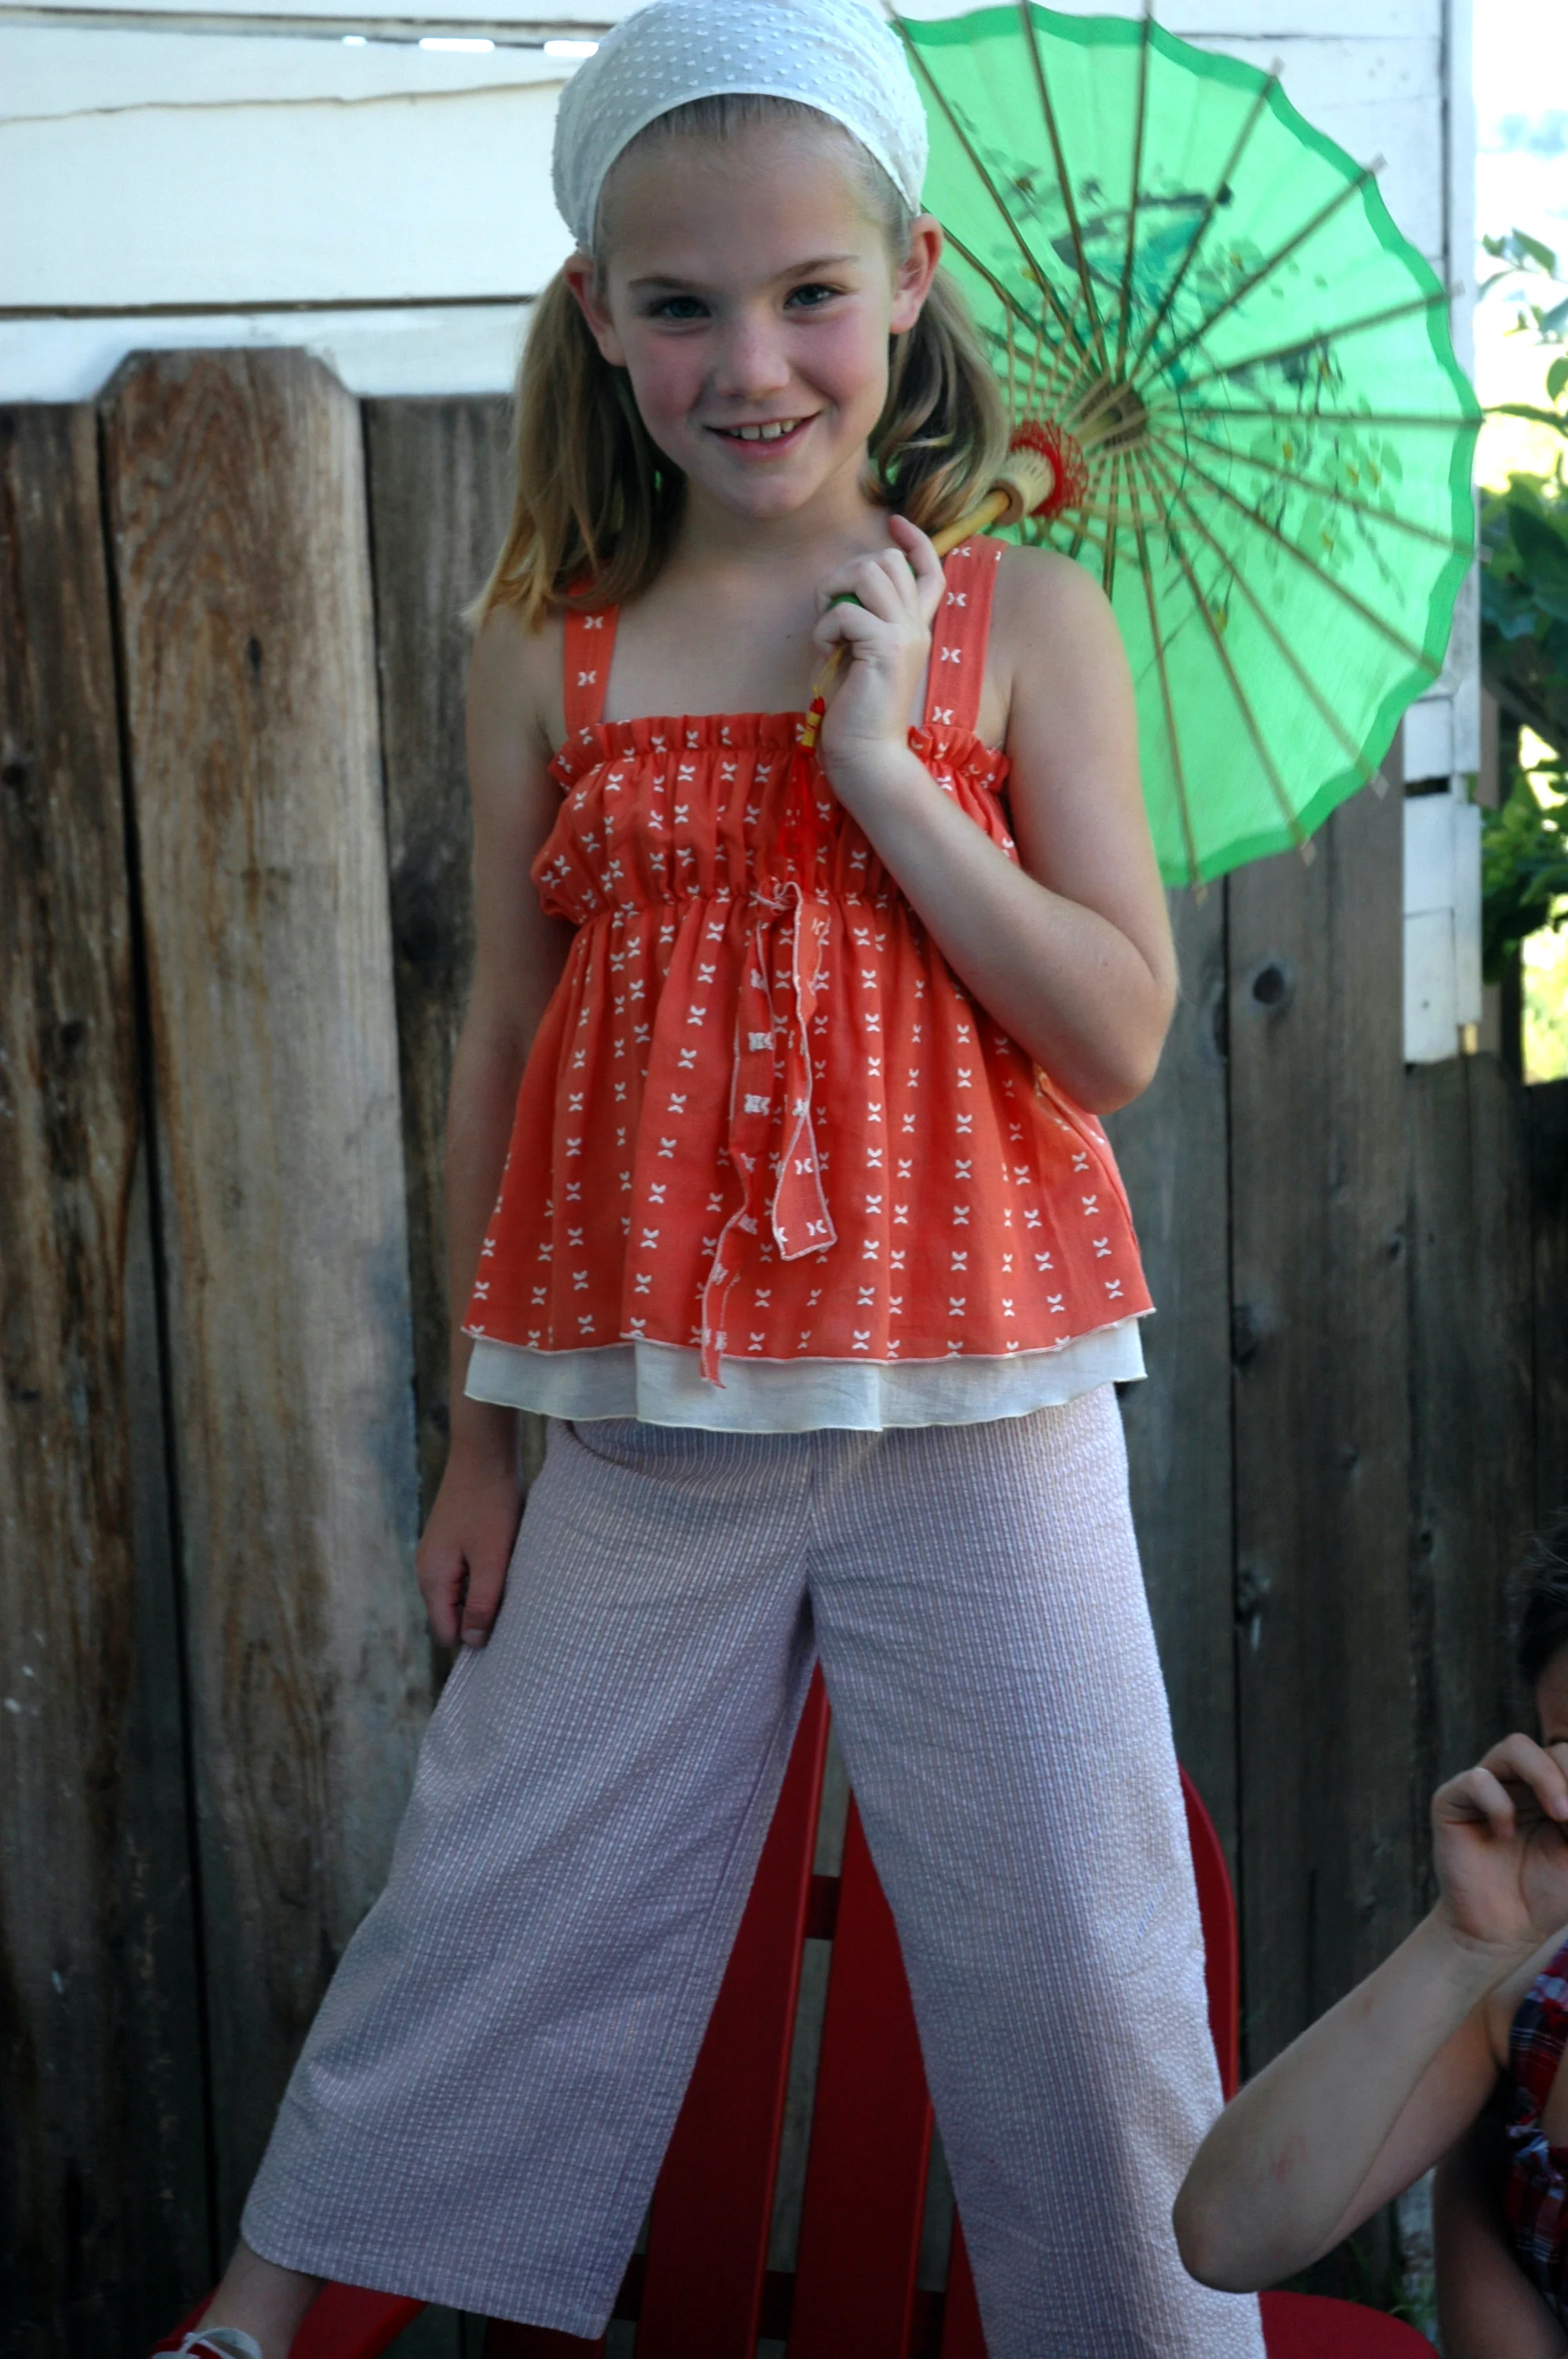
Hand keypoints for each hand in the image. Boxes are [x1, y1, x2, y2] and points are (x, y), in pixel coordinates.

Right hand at [415, 1438, 522, 1647]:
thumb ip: (482, 1603)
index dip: (474, 1637)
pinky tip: (506, 1558)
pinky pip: (466, 1573)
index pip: (446, 1633)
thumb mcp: (492, 1560)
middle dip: (481, 1614)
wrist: (484, 1453)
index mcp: (432, 1579)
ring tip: (511, 1576)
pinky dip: (485, 1573)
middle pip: (453, 1615)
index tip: (506, 1627)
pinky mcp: (452, 1541)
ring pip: (462, 1593)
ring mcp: (438, 1554)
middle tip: (514, 1601)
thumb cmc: (490, 1506)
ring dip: (486, 1592)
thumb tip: (473, 1643)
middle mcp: (428, 1570)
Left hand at [813, 513, 946, 800]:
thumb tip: (839, 591)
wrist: (867, 757)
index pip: (929, 571)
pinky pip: (846, 612)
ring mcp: (905, 636)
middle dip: (847, 572)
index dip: (914, 541)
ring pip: (869, 573)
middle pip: (888, 562)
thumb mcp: (859, 657)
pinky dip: (825, 629)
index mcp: (914, 629)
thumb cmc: (854, 713)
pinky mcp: (885, 649)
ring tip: (827, 628)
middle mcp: (916, 627)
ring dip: (834, 591)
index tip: (895, 521)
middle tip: (829, 609)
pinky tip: (826, 655)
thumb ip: (861, 622)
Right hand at [1433, 1733, 1567, 1963]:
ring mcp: (1488, 1789)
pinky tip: (1504, 1835)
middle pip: (1554, 1749)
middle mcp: (1522, 1783)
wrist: (1504, 1935)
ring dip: (1545, 1776)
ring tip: (1560, 1813)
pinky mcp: (1453, 1802)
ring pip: (1515, 1747)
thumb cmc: (1547, 1899)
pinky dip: (1498, 1804)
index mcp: (1554, 1791)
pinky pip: (1477, 1781)